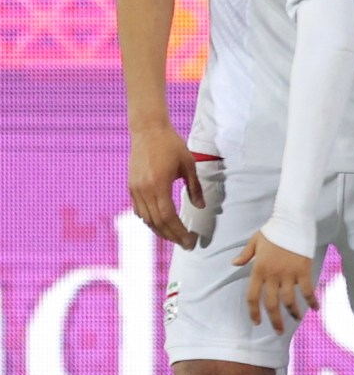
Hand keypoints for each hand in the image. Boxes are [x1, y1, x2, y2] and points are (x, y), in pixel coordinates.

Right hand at [128, 123, 203, 248]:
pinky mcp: (131, 186)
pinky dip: (150, 220)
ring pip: (146, 218)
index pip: (168, 217)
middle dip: (171, 236)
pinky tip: (160, 224)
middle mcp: (143, 190)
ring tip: (175, 237)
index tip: (190, 241)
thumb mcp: (189, 165)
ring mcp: (135, 189)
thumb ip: (194, 188)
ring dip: (160, 230)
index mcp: (158, 185)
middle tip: (186, 244)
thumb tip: (201, 207)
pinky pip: (139, 210)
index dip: (179, 232)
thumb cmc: (171, 145)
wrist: (148, 130)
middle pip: (156, 222)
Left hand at [237, 231, 315, 334]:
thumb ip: (245, 255)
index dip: (254, 311)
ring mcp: (289, 273)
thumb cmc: (273, 230)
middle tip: (278, 331)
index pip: (253, 296)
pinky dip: (312, 300)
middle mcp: (272, 275)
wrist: (292, 221)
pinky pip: (308, 289)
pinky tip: (315, 308)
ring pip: (289, 299)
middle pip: (271, 303)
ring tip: (296, 319)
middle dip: (274, 319)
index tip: (257, 322)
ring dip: (293, 312)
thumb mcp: (254, 241)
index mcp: (258, 270)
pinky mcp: (303, 270)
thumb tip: (234, 263)